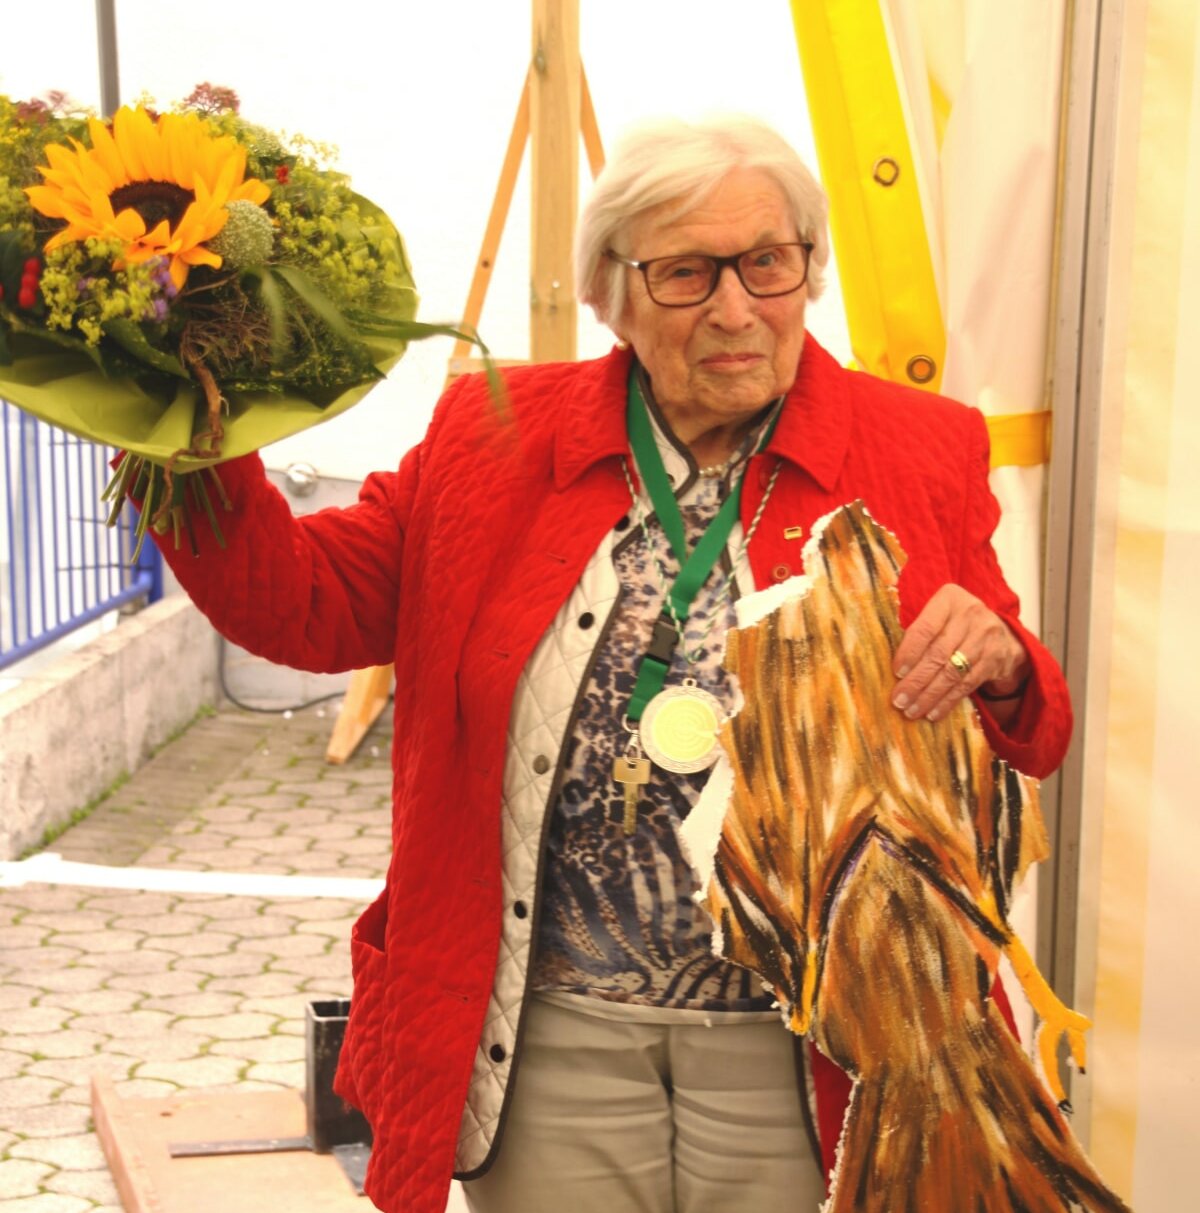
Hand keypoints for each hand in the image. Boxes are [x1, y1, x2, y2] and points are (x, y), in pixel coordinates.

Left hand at [891, 585, 1029, 722]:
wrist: (1003, 633)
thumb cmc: (956, 624)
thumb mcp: (939, 615)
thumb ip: (919, 631)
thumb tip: (892, 667)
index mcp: (950, 599)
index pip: (925, 628)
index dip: (909, 652)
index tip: (896, 672)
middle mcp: (971, 614)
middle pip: (938, 654)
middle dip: (916, 681)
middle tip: (899, 700)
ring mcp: (987, 637)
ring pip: (952, 673)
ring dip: (929, 696)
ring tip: (911, 711)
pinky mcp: (996, 659)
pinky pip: (967, 685)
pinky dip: (947, 701)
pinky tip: (933, 713)